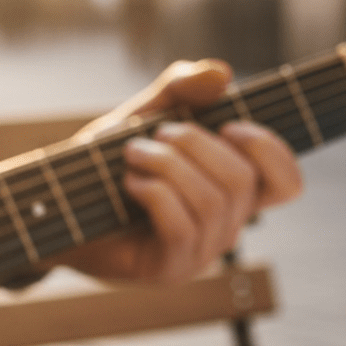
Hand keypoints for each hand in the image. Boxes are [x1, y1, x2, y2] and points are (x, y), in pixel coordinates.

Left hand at [64, 59, 303, 284]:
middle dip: (196, 144)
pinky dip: (154, 191)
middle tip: (155, 135)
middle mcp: (226, 228)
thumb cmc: (107, 164)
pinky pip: (181, 225)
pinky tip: (129, 183)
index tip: (228, 125)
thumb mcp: (145, 113)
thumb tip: (222, 74)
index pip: (287, 184)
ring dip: (167, 165)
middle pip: (243, 183)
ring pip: (212, 203)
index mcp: (233, 194)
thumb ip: (181, 89)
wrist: (58, 206)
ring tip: (133, 154)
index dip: (269, 149)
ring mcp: (200, 255)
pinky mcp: (170, 270)